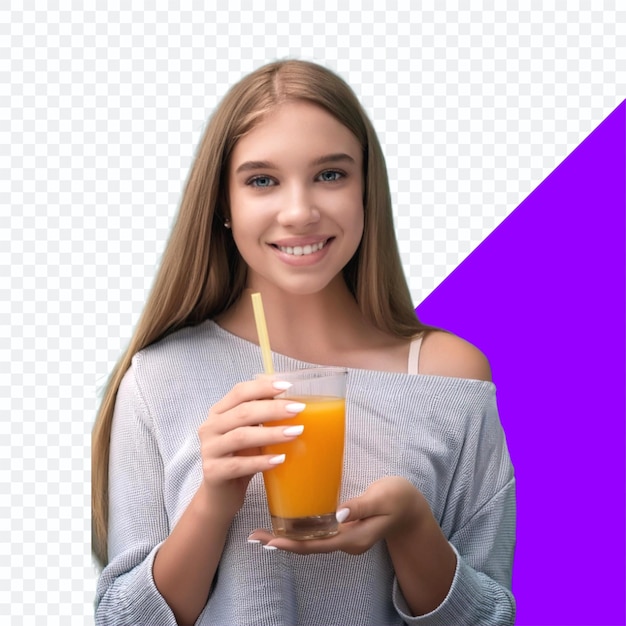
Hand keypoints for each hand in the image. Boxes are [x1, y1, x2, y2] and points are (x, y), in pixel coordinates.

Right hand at [197, 378, 305, 517]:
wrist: (220, 496)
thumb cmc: (240, 458)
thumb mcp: (251, 433)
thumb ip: (262, 416)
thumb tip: (292, 399)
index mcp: (219, 412)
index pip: (239, 392)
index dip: (263, 387)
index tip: (287, 387)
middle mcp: (210, 427)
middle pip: (243, 412)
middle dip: (273, 409)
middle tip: (298, 409)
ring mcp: (209, 450)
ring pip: (242, 436)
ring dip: (271, 434)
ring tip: (295, 433)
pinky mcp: (212, 472)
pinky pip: (238, 465)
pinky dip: (261, 461)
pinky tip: (280, 460)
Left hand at [248, 476, 430, 554]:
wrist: (412, 508)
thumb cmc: (398, 499)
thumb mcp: (382, 499)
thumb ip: (360, 506)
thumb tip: (337, 514)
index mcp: (353, 538)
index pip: (316, 545)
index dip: (291, 544)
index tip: (269, 541)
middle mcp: (345, 542)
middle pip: (308, 546)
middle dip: (281, 543)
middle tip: (255, 536)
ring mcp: (344, 537)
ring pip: (311, 541)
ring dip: (287, 537)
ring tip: (262, 533)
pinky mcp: (343, 528)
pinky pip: (317, 533)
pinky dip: (299, 529)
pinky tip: (287, 522)